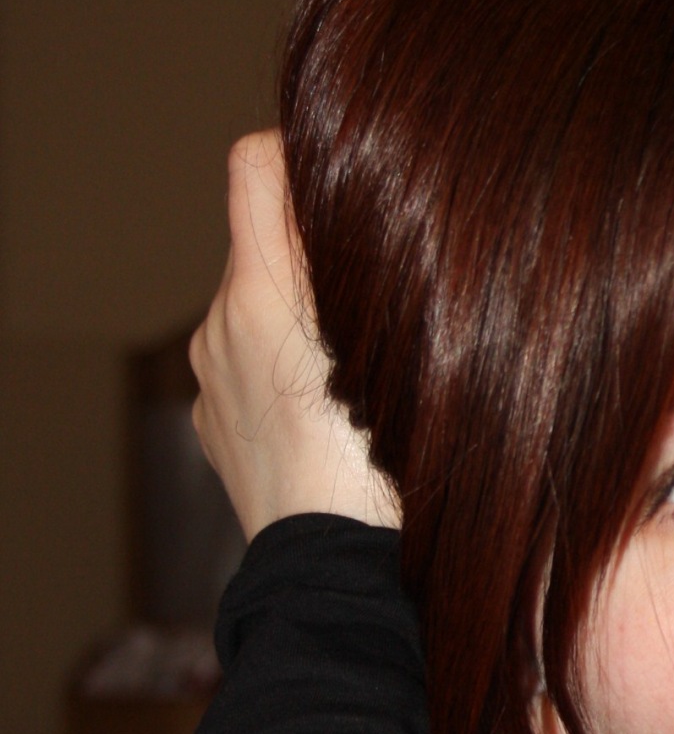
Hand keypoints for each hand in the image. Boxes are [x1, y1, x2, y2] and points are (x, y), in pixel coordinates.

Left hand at [190, 131, 399, 540]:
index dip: (306, 154)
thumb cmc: (387, 473)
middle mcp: (218, 326)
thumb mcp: (401, 347)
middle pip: (267, 244)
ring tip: (365, 376)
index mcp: (260, 294)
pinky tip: (335, 423)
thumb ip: (365, 260)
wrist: (341, 579)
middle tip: (385, 301)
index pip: (257, 163)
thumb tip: (362, 189)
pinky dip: (288, 376)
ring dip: (305, 323)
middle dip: (319, 259)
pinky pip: (252, 369)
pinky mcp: (216, 425)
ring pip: (262, 312)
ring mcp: (212, 380)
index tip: (352, 181)